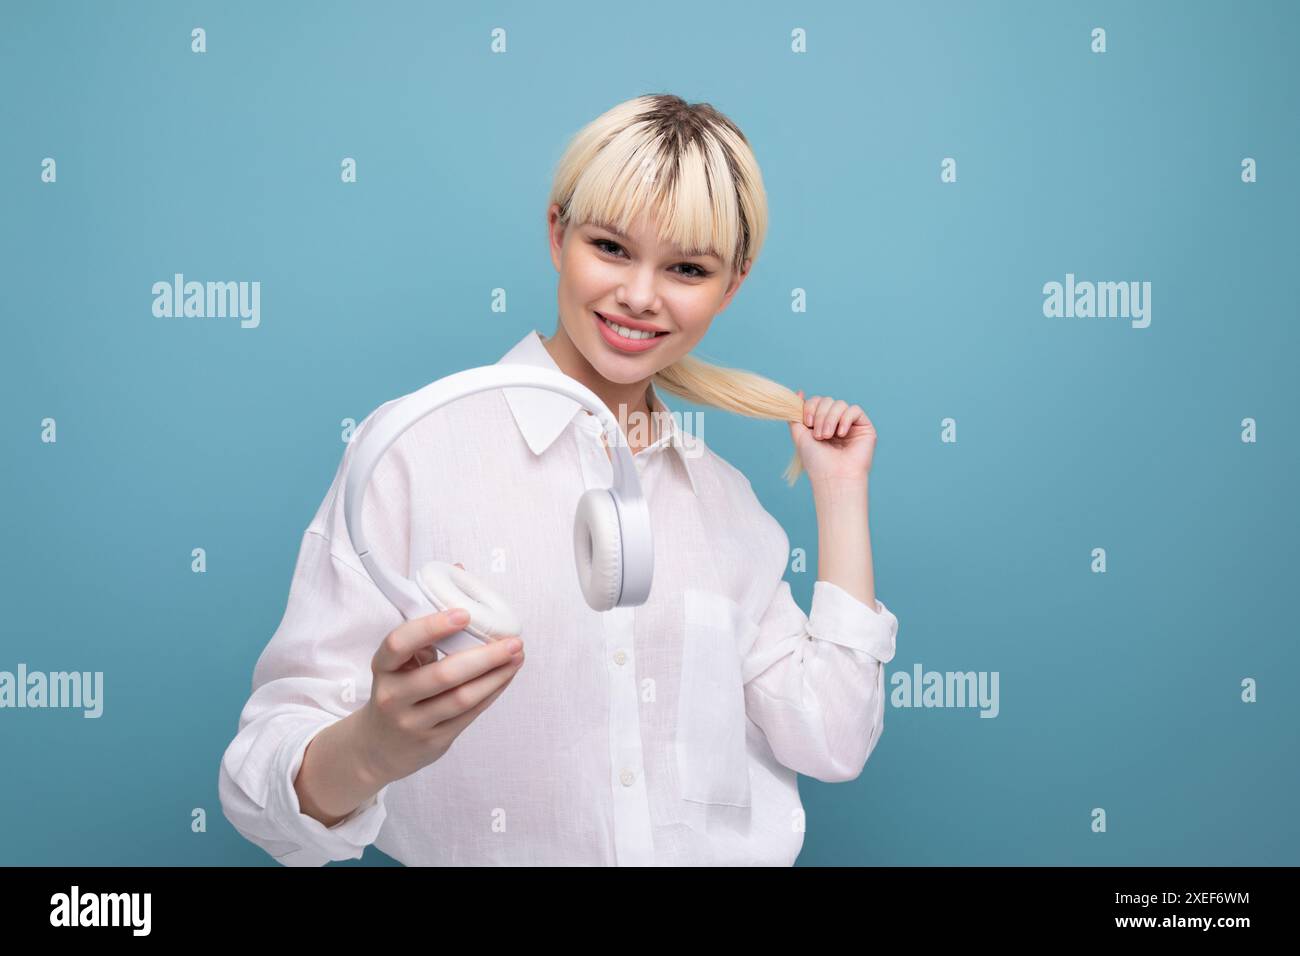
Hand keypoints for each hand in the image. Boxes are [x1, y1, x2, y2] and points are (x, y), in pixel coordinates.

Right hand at [356, 601, 523, 787]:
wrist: (379, 745)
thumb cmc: (398, 687)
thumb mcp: (400, 658)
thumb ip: (426, 620)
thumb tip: (458, 571)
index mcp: (383, 666)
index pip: (400, 643)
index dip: (432, 627)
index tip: (464, 614)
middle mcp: (394, 695)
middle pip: (443, 675)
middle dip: (484, 656)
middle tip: (513, 640)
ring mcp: (413, 721)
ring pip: (461, 698)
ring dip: (496, 675)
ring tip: (517, 655)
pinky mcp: (434, 740)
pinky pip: (469, 714)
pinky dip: (492, 692)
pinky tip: (506, 675)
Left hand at [788, 390, 876, 481]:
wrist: (833, 477)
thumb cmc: (816, 461)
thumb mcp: (800, 435)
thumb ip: (796, 415)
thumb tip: (798, 392)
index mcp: (821, 423)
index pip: (817, 401)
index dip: (810, 407)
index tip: (806, 423)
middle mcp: (836, 422)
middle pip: (827, 400)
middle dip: (820, 415)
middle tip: (819, 435)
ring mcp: (850, 424)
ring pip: (840, 404)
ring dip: (830, 419)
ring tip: (828, 436)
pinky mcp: (864, 427)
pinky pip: (855, 410)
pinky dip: (845, 419)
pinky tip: (841, 434)